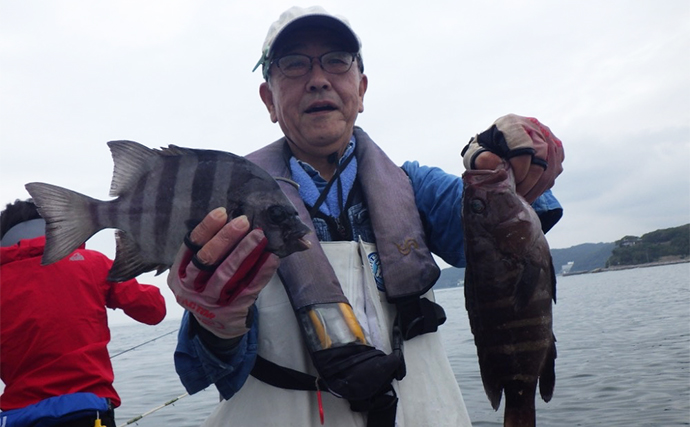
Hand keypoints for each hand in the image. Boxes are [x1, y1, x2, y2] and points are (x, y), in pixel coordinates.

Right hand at [167, 207, 279, 338]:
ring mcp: (210, 303)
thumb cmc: (207, 289)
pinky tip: (271, 258)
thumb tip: (231, 219)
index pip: (190, 248)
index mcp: (178, 276)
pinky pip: (248, 288)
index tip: (222, 212)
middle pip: (206, 260)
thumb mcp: (196, 275)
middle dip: (225, 238)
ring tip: (259, 235)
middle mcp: (190, 290)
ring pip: (227, 274)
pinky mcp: (232, 311)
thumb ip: (206, 252)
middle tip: (243, 221)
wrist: (216, 327)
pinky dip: (261, 272)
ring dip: (244, 252)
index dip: (206, 229)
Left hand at [462, 114, 564, 202]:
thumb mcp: (474, 154)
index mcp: (511, 124)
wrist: (496, 147)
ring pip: (551, 166)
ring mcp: (547, 136)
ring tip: (522, 196)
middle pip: (541, 157)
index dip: (519, 170)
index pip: (524, 148)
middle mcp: (533, 126)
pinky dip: (543, 185)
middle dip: (529, 181)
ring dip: (537, 187)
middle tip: (516, 194)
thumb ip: (481, 159)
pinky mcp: (556, 147)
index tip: (510, 182)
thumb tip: (497, 165)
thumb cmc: (485, 152)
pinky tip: (529, 190)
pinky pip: (555, 170)